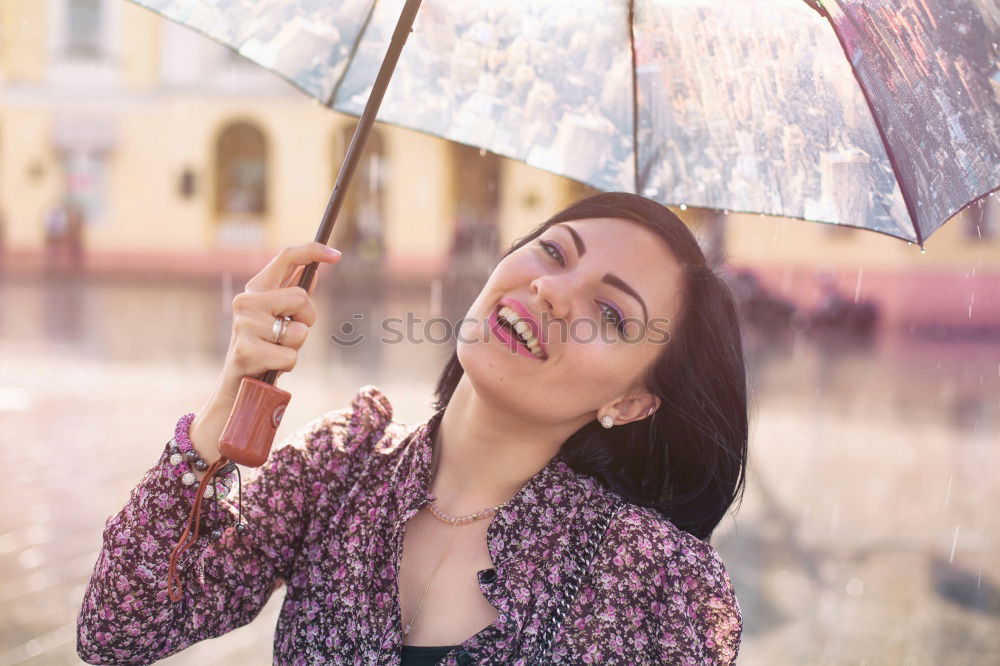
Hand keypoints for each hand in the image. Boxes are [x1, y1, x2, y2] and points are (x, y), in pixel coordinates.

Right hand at [188, 243, 341, 470]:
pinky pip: (291, 356)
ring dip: (296, 347)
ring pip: (299, 331)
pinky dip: (288, 365)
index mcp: (256, 289)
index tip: (337, 255)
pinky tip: (269, 366)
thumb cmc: (265, 348)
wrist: (238, 386)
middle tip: (289, 335)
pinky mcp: (245, 350)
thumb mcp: (279, 318)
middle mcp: (246, 301)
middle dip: (307, 320)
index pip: (286, 258)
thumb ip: (293, 295)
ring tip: (275, 352)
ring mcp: (243, 325)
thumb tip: (315, 270)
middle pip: (301, 298)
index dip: (313, 251)